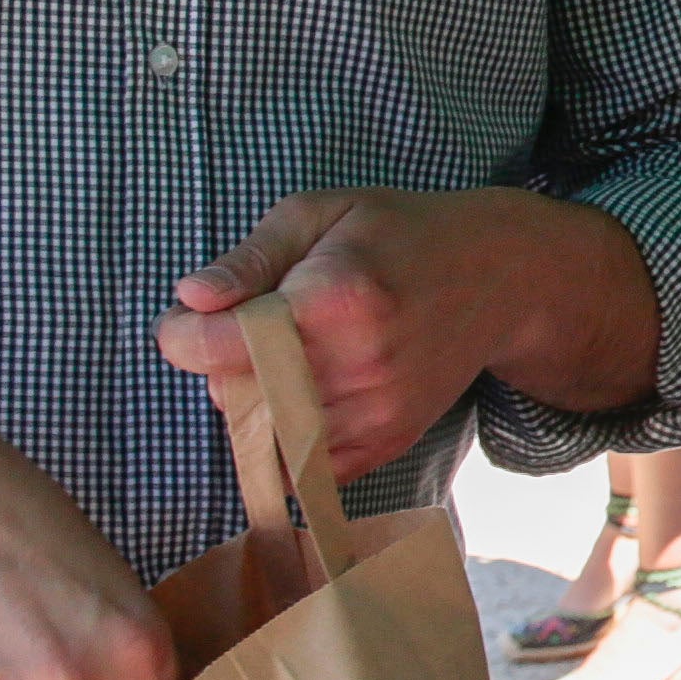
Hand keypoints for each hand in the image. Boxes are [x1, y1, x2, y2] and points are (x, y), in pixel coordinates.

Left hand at [161, 185, 637, 465]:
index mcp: (336, 298)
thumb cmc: (397, 236)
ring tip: (287, 356)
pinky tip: (310, 389)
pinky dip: (289, 434)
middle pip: (235, 394)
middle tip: (250, 327)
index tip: (183, 320)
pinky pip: (304, 465)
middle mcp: (359, 365)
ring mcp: (377, 413)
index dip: (182, 335)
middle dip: (222, 365)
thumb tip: (191, 299)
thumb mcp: (319, 214)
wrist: (497, 277)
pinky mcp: (387, 444)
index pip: (220, 345)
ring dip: (255, 401)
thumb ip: (249, 259)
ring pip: (265, 434)